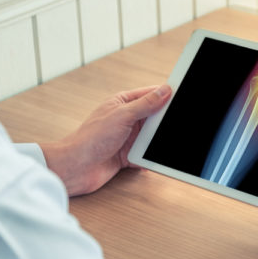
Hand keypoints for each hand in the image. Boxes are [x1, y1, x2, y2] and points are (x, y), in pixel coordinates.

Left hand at [40, 85, 171, 195]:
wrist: (75, 168)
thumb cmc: (90, 138)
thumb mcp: (122, 116)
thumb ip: (145, 104)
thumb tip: (165, 90)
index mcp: (123, 103)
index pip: (150, 94)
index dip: (166, 94)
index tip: (182, 96)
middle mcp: (126, 119)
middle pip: (154, 117)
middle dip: (165, 122)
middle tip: (180, 124)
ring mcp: (127, 138)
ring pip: (152, 138)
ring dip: (158, 142)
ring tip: (167, 144)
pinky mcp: (127, 156)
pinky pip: (146, 156)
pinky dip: (151, 158)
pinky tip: (156, 160)